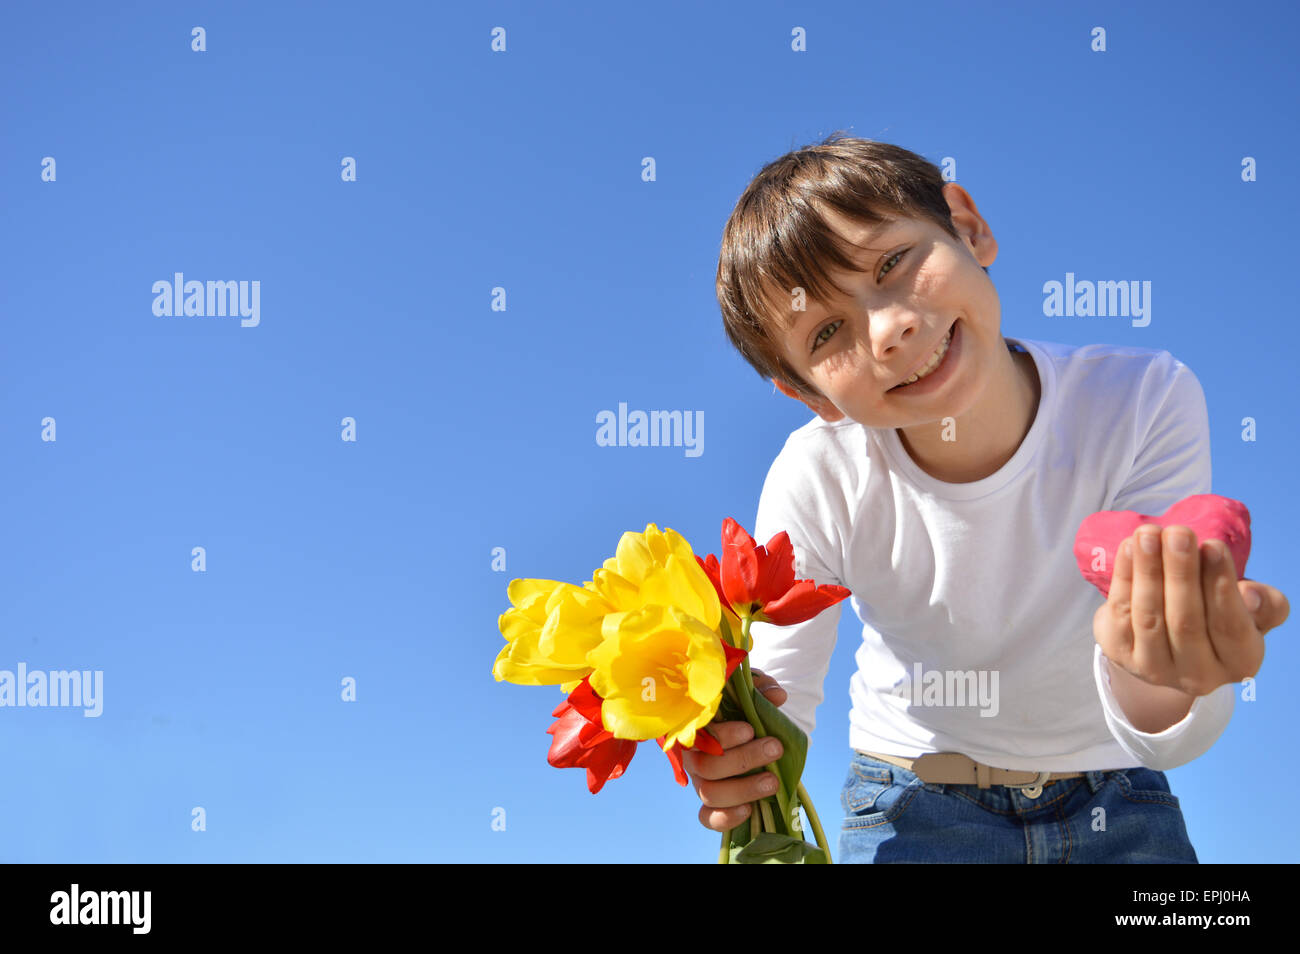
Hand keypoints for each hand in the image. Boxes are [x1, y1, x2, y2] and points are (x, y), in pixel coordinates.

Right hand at [683, 668, 788, 832]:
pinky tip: (749, 810)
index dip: (722, 736)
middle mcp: (693, 755)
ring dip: (743, 789)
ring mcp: (700, 780)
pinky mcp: (710, 803)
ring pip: (709, 793)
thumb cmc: (744, 706)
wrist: (749, 729)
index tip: (750, 729)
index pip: (698, 734)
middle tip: (775, 748)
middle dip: (744, 759)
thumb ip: (761, 689)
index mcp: (696, 727)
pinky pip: (707, 818)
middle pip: (706, 766)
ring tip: (773, 781)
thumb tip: (777, 696)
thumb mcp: (752, 691)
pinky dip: (725, 818)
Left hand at [1094, 523, 1289, 696]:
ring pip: (1149, 617)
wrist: (1170, 640)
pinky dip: (1124, 577)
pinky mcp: (1119, 653)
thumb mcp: (1252, 612)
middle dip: (1180, 572)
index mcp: (1239, 662)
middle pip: (1185, 621)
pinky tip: (1129, 547)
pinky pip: (1120, 612)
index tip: (1213, 545)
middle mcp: (1197, 675)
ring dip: (1147, 571)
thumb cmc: (1218, 615)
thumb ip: (1264, 604)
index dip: (1220, 586)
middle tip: (1177, 533)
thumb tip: (1251, 596)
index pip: (1230, 626)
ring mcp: (1154, 669)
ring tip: (1148, 534)